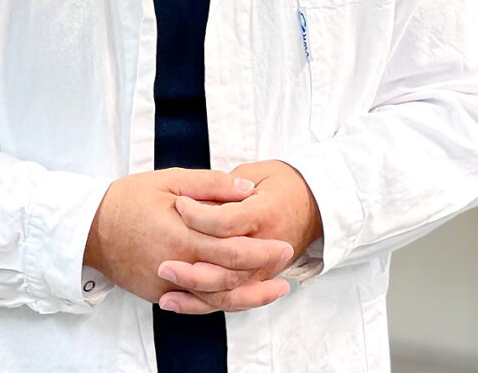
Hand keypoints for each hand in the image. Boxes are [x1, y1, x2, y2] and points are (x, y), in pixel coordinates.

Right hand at [83, 168, 294, 305]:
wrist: (88, 228)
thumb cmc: (128, 199)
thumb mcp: (170, 180)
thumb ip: (211, 186)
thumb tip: (247, 190)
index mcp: (182, 237)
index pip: (232, 250)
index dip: (262, 249)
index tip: (283, 244)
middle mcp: (176, 267)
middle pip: (230, 278)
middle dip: (262, 271)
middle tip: (286, 262)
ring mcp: (167, 286)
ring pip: (216, 299)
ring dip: (249, 295)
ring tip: (274, 289)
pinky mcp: (159, 294)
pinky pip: (197, 303)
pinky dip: (221, 301)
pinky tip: (239, 294)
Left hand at [158, 160, 323, 314]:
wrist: (315, 205)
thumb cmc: (283, 185)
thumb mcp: (259, 172)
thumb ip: (226, 184)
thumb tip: (195, 197)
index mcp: (265, 214)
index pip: (226, 222)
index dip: (198, 215)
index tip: (178, 205)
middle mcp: (268, 246)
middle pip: (227, 264)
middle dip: (192, 268)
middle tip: (162, 264)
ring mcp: (266, 269)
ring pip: (229, 290)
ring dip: (195, 291)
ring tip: (166, 290)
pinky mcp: (259, 281)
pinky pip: (232, 299)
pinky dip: (203, 304)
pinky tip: (176, 302)